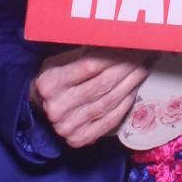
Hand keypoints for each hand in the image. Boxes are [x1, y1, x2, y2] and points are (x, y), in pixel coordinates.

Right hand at [32, 46, 152, 147]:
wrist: (39, 111)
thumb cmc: (54, 81)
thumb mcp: (60, 62)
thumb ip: (84, 54)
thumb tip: (117, 43)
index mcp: (49, 83)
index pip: (90, 66)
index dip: (115, 55)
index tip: (131, 46)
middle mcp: (57, 107)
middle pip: (103, 84)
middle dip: (127, 68)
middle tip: (143, 56)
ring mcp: (68, 126)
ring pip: (109, 101)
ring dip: (131, 84)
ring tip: (142, 70)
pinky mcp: (79, 139)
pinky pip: (110, 120)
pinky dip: (125, 104)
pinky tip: (134, 90)